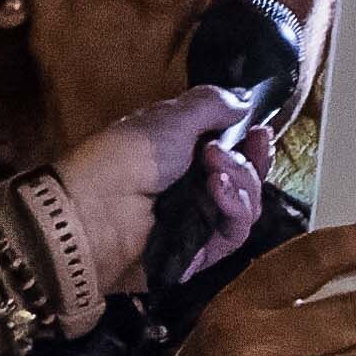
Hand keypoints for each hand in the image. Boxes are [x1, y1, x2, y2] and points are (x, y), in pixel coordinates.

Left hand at [48, 86, 264, 292]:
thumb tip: (245, 101)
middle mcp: (195, 188)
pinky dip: (235, 208)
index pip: (232, 151)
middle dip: (254, 159)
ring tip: (216, 168)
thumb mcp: (169, 118)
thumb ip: (210, 106)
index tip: (260, 128)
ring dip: (243, 179)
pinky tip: (218, 190)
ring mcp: (200, 222)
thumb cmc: (128, 156)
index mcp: (183, 154)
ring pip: (248, 204)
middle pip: (247, 179)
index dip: (251, 141)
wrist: (95, 210)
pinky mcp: (202, 254)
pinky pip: (235, 233)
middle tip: (251, 142)